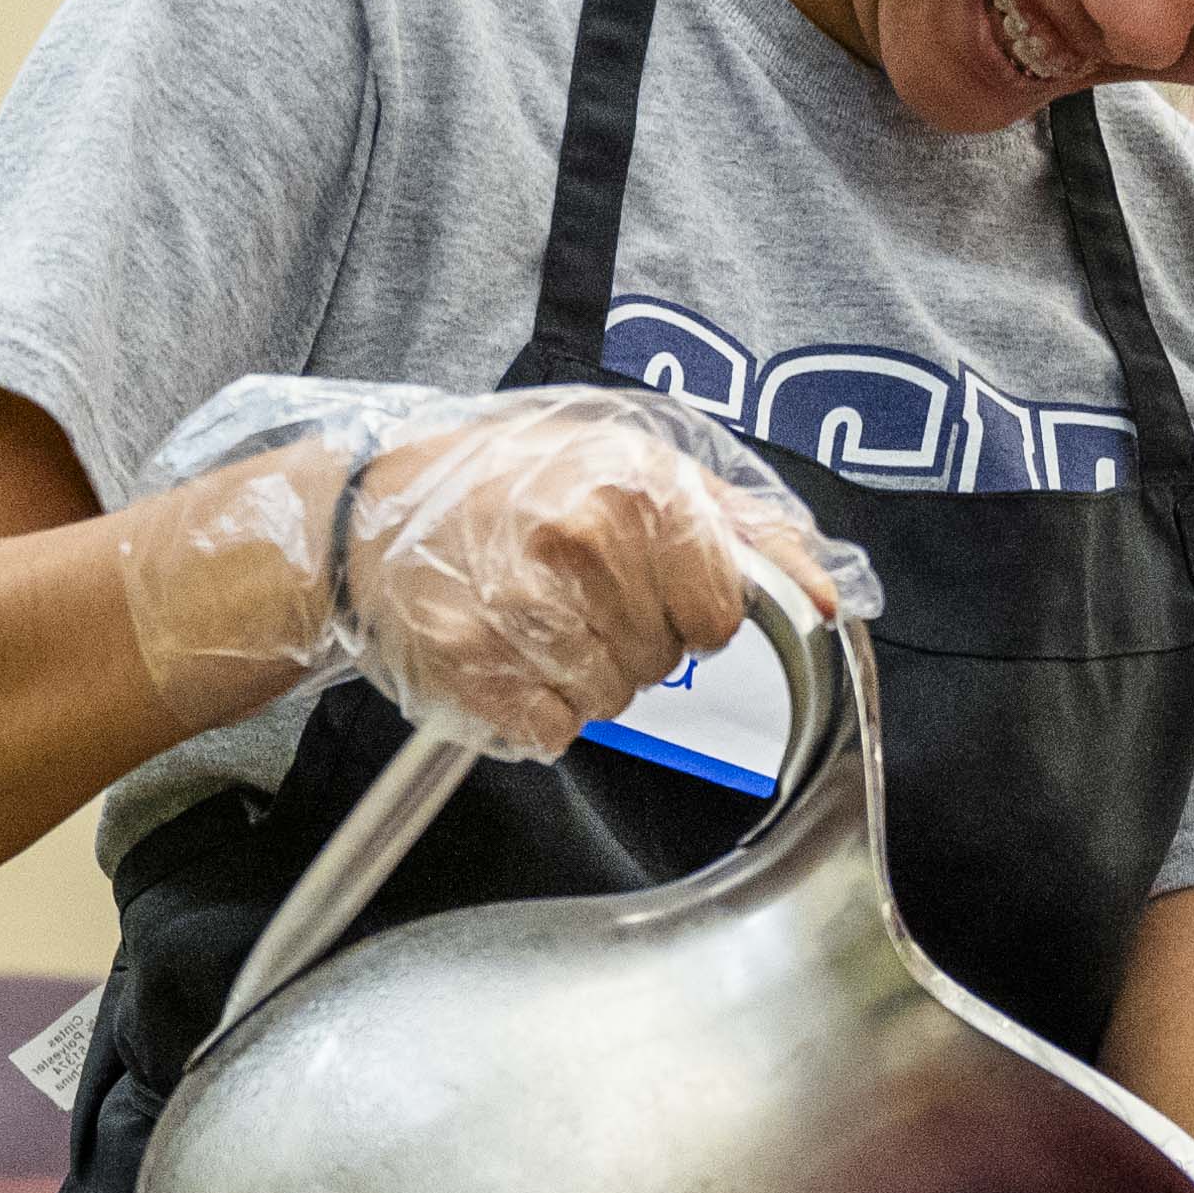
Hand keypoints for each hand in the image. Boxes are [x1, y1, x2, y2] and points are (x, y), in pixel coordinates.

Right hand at [134, 389, 854, 760]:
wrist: (366, 516)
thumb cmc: (506, 484)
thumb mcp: (629, 462)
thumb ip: (739, 525)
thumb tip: (827, 597)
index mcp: (634, 489)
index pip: (720, 613)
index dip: (688, 609)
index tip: (644, 584)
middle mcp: (583, 547)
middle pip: (664, 661)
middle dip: (630, 637)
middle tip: (569, 592)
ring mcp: (525, 613)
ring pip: (613, 702)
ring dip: (581, 674)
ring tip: (530, 617)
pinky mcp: (479, 673)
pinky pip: (554, 731)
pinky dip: (535, 707)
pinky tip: (503, 653)